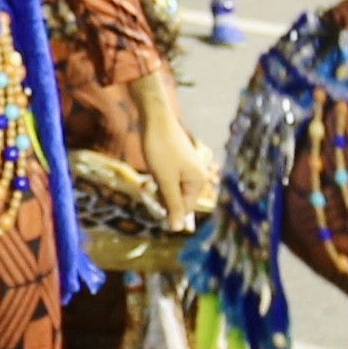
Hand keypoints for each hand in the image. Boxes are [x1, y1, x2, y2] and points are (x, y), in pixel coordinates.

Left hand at [129, 75, 216, 228]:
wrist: (155, 118)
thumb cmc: (161, 149)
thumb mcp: (165, 181)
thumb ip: (172, 205)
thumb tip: (177, 230)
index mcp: (199, 180)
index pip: (185, 208)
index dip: (167, 209)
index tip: (152, 200)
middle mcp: (197, 174)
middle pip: (178, 198)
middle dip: (162, 196)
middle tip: (149, 185)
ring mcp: (188, 167)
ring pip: (171, 188)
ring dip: (158, 186)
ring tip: (150, 175)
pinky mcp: (179, 160)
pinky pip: (169, 177)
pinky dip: (158, 177)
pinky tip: (152, 168)